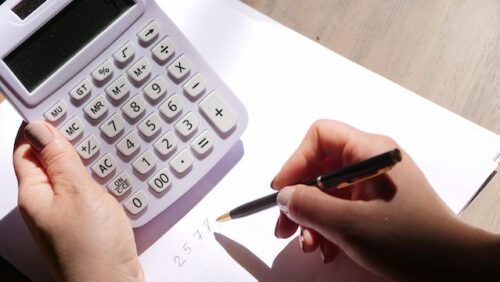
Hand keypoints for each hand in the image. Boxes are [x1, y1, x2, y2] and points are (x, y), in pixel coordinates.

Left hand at [13, 122, 143, 281]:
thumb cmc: (90, 248)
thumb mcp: (77, 193)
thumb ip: (60, 160)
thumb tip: (41, 130)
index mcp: (34, 193)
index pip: (26, 149)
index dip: (39, 126)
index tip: (59, 107)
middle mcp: (47, 202)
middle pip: (49, 160)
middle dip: (67, 140)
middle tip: (87, 122)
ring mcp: (67, 212)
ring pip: (72, 174)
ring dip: (87, 159)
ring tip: (105, 144)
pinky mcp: (87, 220)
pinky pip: (89, 190)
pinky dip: (101, 177)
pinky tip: (115, 174)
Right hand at [272, 120, 498, 279]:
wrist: (451, 268)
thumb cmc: (411, 241)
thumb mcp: (350, 223)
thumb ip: (309, 206)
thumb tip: (283, 196)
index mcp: (369, 152)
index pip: (320, 137)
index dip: (296, 161)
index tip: (282, 190)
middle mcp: (370, 162)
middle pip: (319, 168)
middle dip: (299, 200)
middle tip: (285, 226)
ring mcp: (373, 183)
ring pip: (327, 192)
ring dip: (311, 220)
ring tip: (309, 245)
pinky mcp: (374, 203)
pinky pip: (340, 207)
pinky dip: (328, 227)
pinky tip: (327, 249)